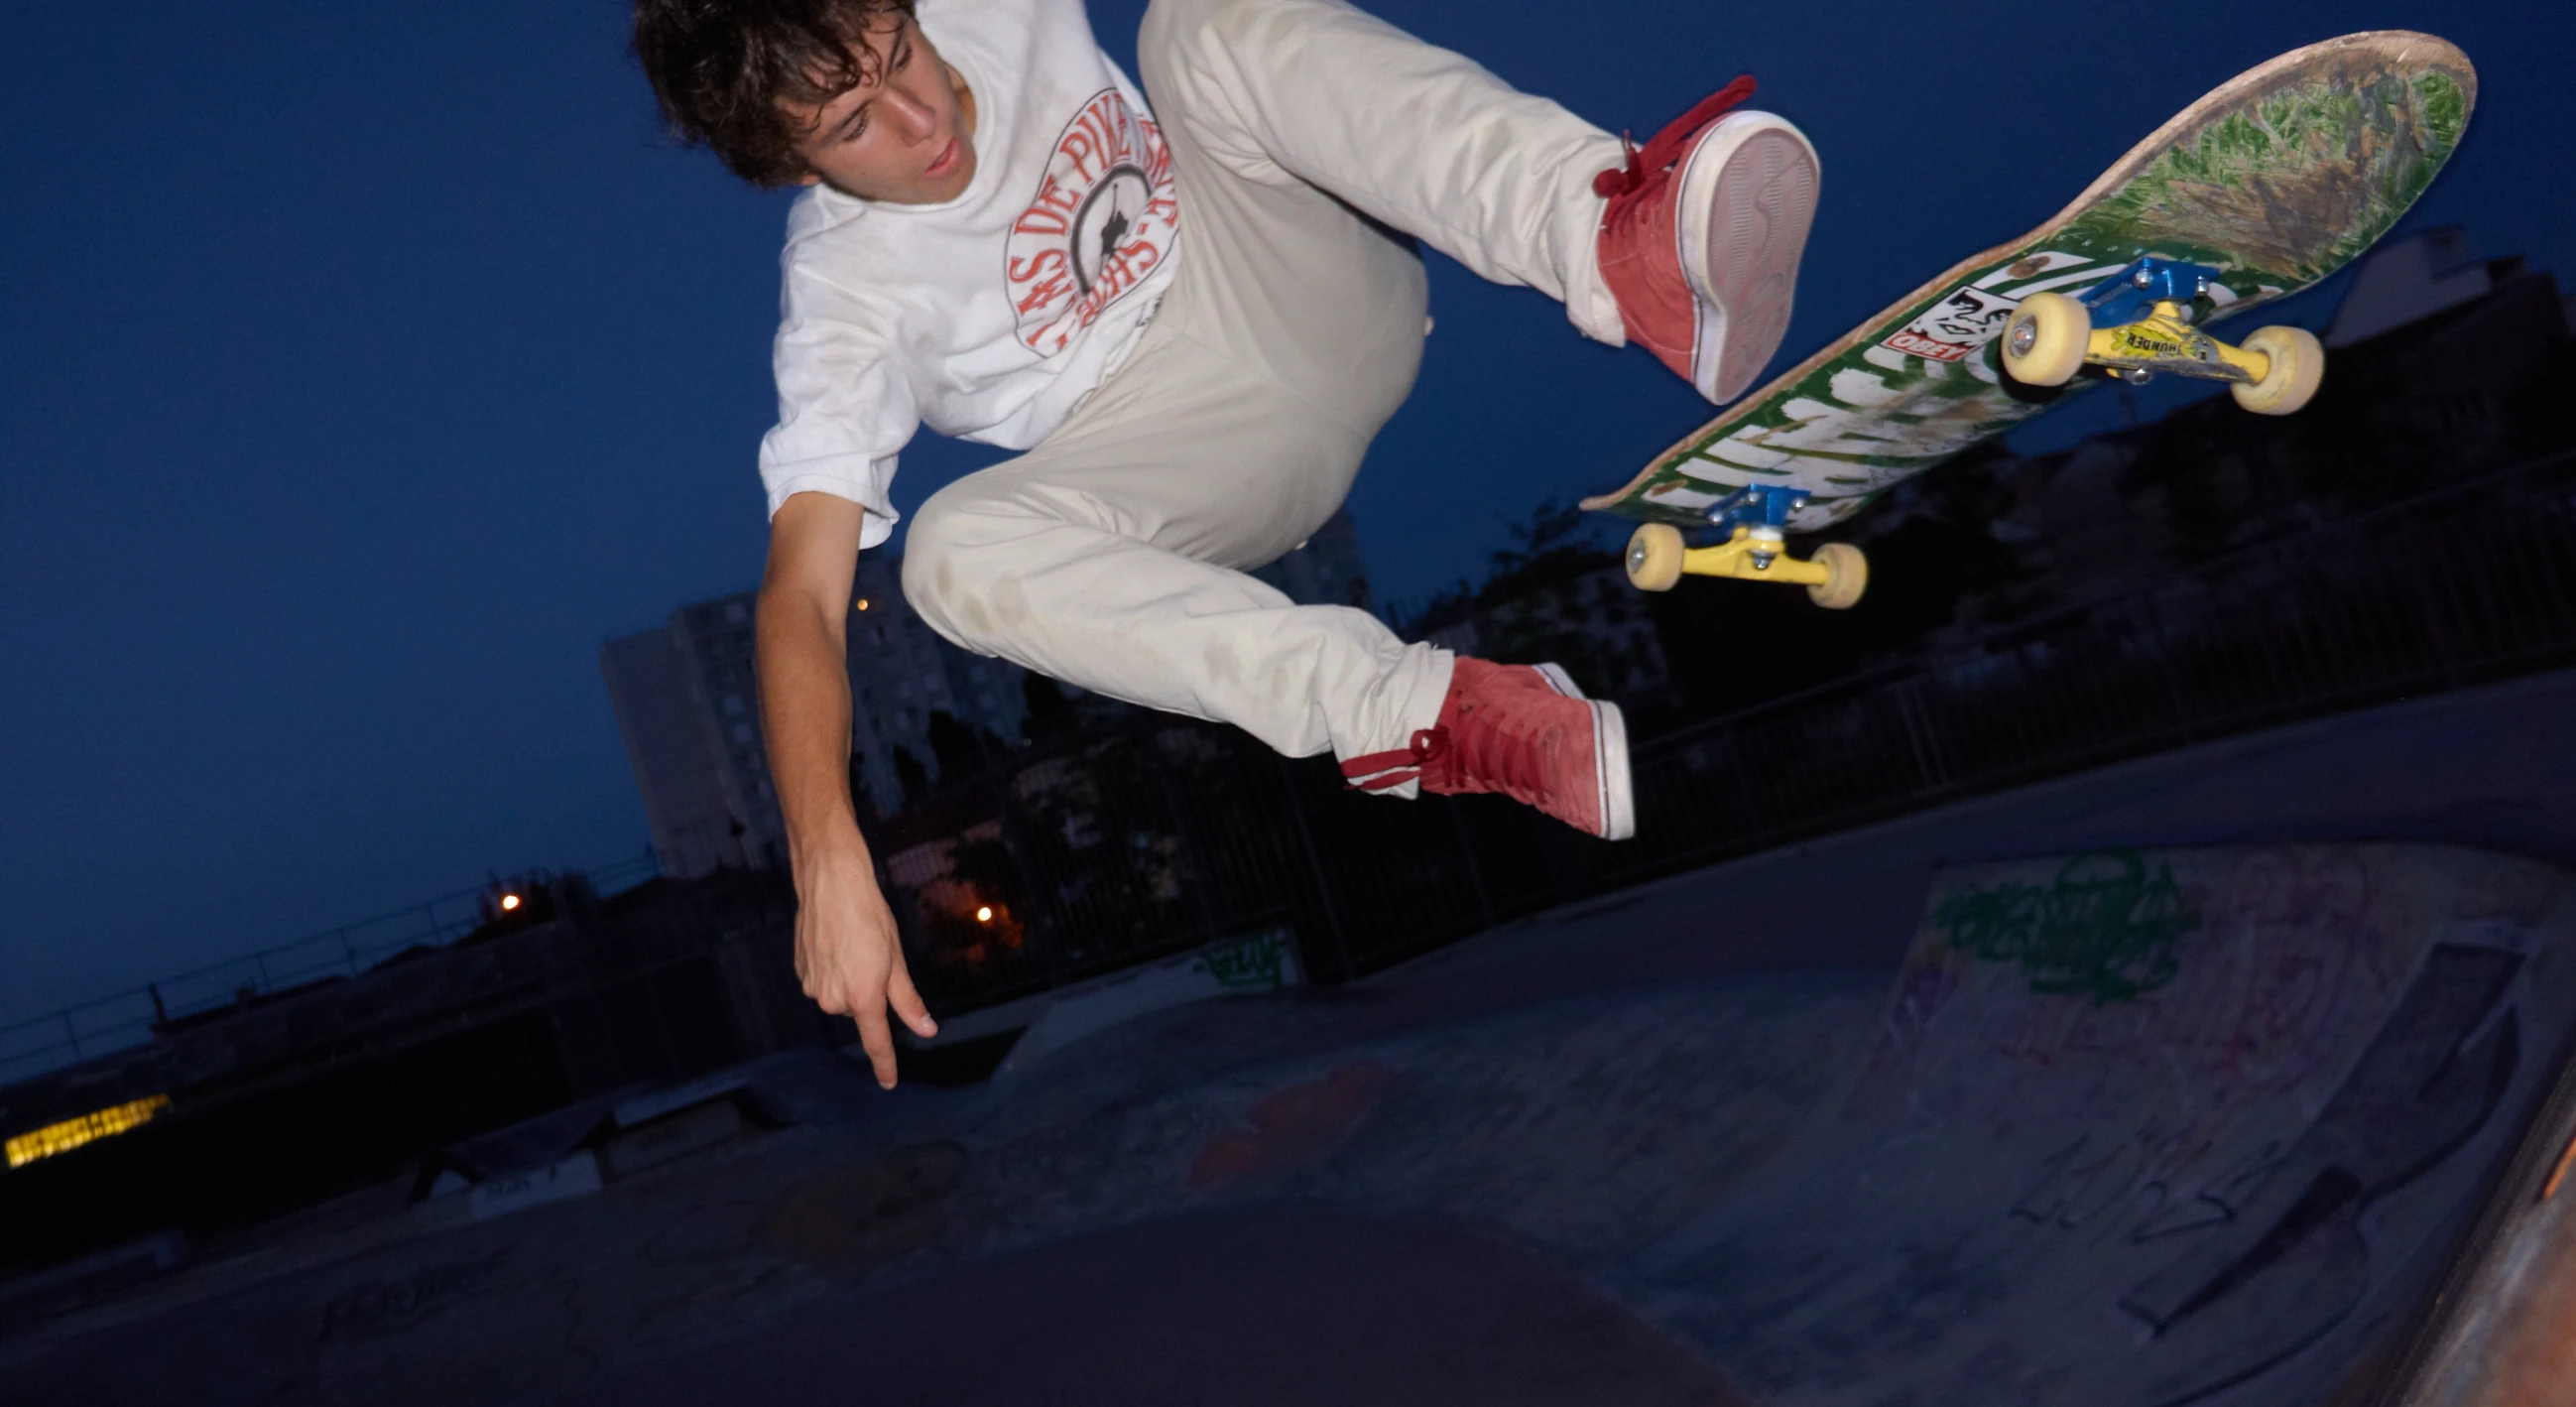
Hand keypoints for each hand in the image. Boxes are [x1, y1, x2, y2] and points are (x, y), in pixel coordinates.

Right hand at [792, 846, 937, 1087]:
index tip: (889, 1083)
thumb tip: (926, 1030)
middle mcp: (833, 998)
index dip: (885, 1064)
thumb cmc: (869, 917)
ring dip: (849, 980)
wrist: (830, 883)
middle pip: (859, 1011)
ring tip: (852, 945)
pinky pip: (823, 982)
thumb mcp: (896, 959)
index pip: (876, 1041)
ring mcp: (812, 986)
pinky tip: (835, 943)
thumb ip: (908, 1001)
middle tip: (874, 956)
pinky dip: (832, 970)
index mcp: (862, 997)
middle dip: (869, 992)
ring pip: (840, 997)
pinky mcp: (800, 973)